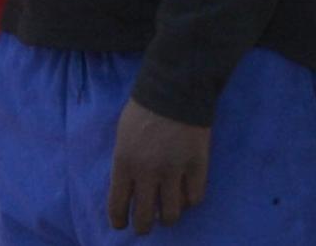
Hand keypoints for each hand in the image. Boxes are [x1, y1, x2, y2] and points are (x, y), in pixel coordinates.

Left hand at [106, 99, 210, 234]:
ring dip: (168, 217)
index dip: (119, 221)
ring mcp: (174, 171)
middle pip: (145, 218)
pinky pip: (195, 198)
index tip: (122, 224)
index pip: (118, 206)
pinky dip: (190, 200)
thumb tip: (128, 188)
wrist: (175, 88)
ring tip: (168, 212)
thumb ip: (124, 162)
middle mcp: (147, 173)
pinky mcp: (197, 166)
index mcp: (124, 163)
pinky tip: (186, 194)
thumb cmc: (144, 108)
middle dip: (144, 226)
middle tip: (146, 225)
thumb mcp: (122, 135)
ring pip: (172, 214)